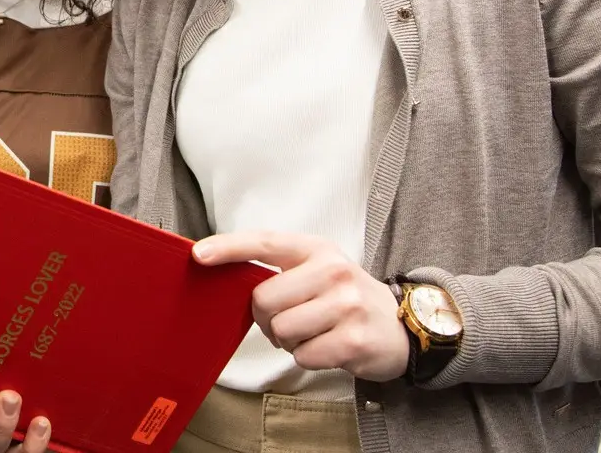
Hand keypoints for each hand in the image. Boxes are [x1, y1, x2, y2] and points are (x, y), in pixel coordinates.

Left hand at [193, 231, 408, 381]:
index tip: (198, 255)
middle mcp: (332, 271)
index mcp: (316, 249)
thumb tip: (227, 279)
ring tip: (312, 333)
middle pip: (264, 299)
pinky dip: (308, 357)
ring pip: (281, 330)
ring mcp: (346, 304)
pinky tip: (328, 347)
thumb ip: (281, 271)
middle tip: (288, 321)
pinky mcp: (354, 339)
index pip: (264, 242)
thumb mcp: (318, 270)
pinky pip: (303, 355)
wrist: (402, 326)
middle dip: (266, 319)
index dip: (228, 247)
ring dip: (288, 341)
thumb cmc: (346, 297)